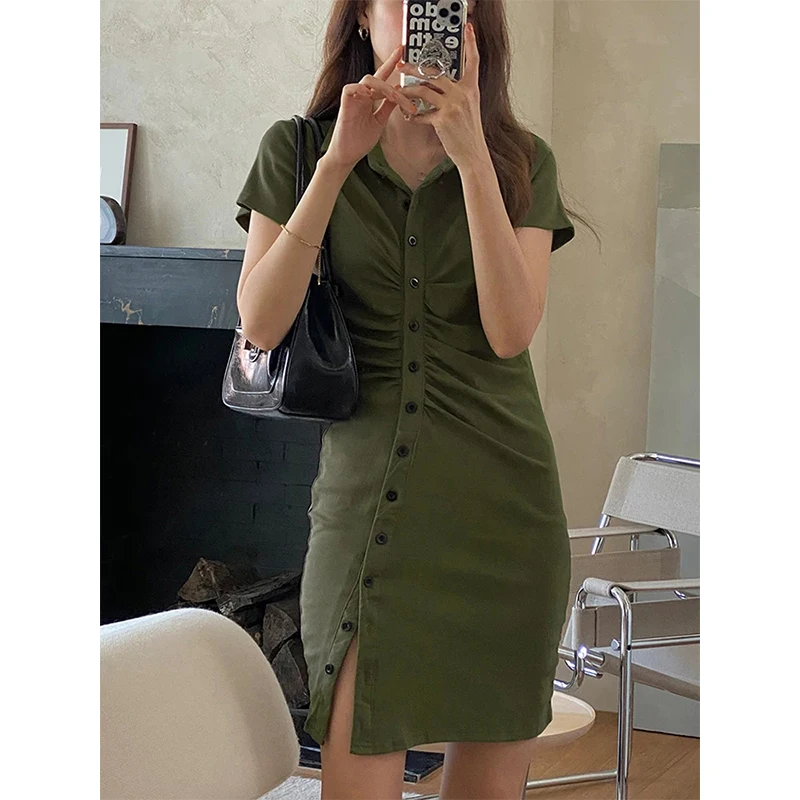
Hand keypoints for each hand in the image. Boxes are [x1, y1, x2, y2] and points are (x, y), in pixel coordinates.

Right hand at [323, 44, 419, 169]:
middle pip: (378, 75)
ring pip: (368, 79)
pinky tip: (372, 96)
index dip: (392, 63)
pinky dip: (363, 89)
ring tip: (395, 99)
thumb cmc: (360, 140)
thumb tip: (400, 92)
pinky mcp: (345, 104)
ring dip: (385, 87)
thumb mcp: (380, 120)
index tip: (402, 51)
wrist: (348, 155)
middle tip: (406, 89)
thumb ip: (388, 106)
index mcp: (370, 98)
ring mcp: (353, 98)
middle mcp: (361, 94)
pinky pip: (351, 88)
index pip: (382, 76)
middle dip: (392, 74)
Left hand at [396, 22, 487, 169]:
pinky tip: (409, 117)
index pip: (473, 61)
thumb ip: (458, 94)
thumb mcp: (469, 109)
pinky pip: (421, 113)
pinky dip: (413, 116)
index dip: (471, 44)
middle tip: (402, 65)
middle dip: (415, 67)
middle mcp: (463, 94)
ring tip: (399, 92)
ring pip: (423, 89)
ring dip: (408, 90)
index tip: (468, 28)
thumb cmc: (469, 133)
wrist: (473, 154)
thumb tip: (440, 85)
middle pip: (436, 72)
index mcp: (471, 89)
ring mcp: (453, 106)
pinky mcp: (443, 120)